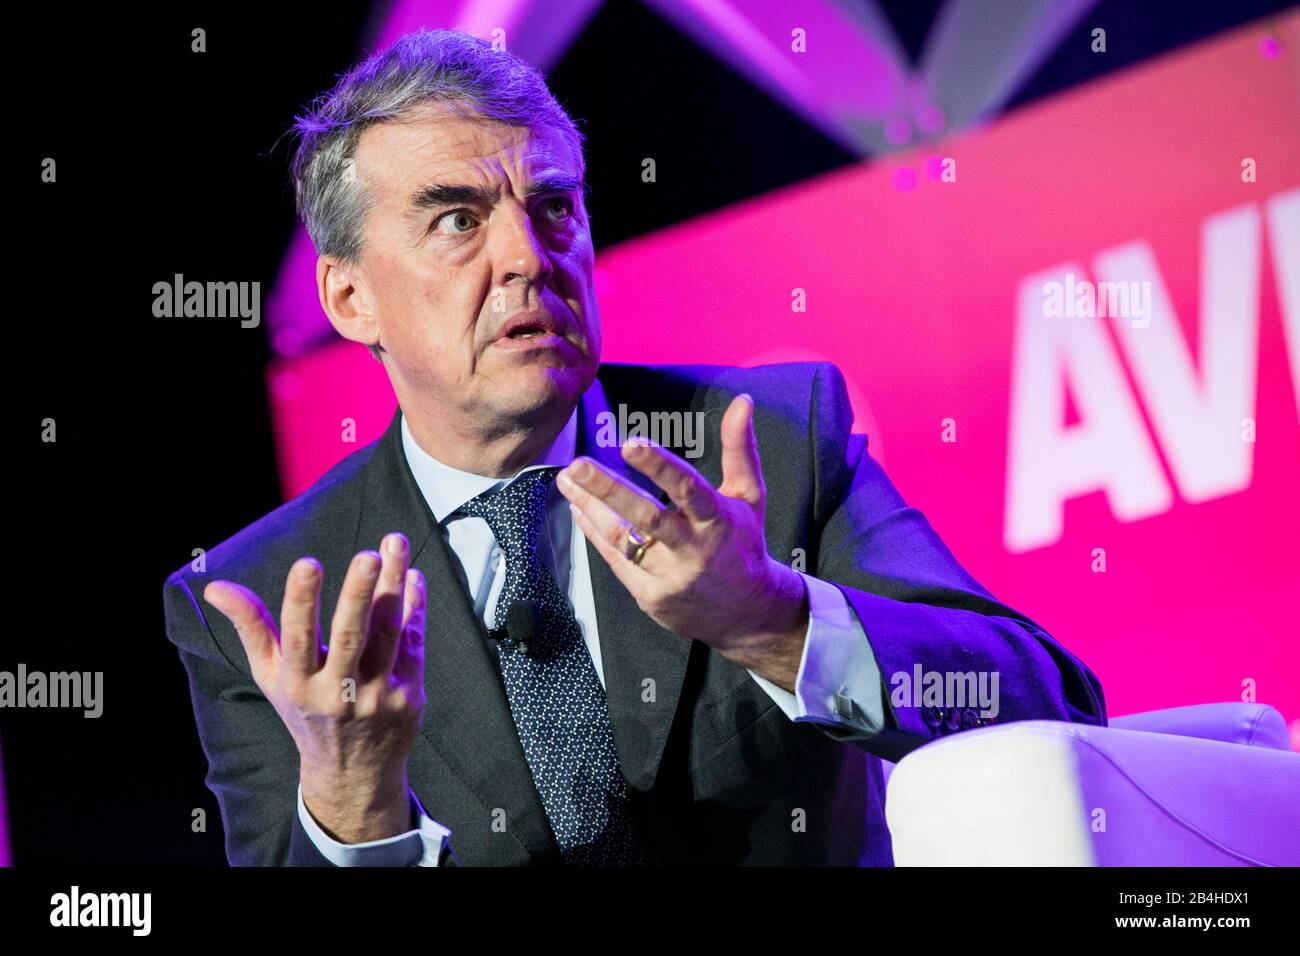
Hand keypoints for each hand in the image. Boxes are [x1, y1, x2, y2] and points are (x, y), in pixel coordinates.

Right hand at [202, 532, 425, 842]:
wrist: (354, 772)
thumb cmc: (306, 711)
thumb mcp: (271, 676)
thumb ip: (250, 627)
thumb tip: (215, 587)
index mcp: (299, 684)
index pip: (299, 638)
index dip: (301, 601)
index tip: (307, 564)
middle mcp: (339, 691)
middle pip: (351, 635)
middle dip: (359, 593)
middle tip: (368, 555)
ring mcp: (378, 694)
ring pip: (389, 631)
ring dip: (394, 584)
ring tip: (395, 544)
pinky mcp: (410, 694)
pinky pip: (412, 640)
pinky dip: (414, 605)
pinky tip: (411, 575)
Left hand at [556, 395, 807, 688]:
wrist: (746, 614)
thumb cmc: (744, 545)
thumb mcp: (750, 496)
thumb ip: (739, 448)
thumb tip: (742, 402)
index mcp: (718, 521)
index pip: (688, 488)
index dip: (660, 466)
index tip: (632, 444)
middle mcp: (692, 550)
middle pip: (647, 517)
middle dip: (609, 490)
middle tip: (577, 465)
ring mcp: (669, 576)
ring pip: (622, 539)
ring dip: (591, 507)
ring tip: (566, 479)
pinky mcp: (650, 596)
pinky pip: (615, 559)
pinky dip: (594, 532)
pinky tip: (579, 507)